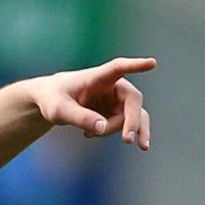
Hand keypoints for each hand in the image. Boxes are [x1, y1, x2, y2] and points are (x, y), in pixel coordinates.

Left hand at [28, 57, 154, 148]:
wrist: (52, 102)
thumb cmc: (53, 99)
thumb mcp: (59, 111)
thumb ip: (80, 118)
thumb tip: (103, 127)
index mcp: (98, 77)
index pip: (119, 68)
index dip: (136, 66)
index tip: (152, 63)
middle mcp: (112, 85)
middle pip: (132, 100)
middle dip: (132, 121)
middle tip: (128, 140)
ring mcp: (116, 99)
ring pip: (133, 115)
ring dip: (125, 130)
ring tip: (119, 141)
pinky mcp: (116, 111)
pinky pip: (124, 125)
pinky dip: (110, 133)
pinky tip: (87, 135)